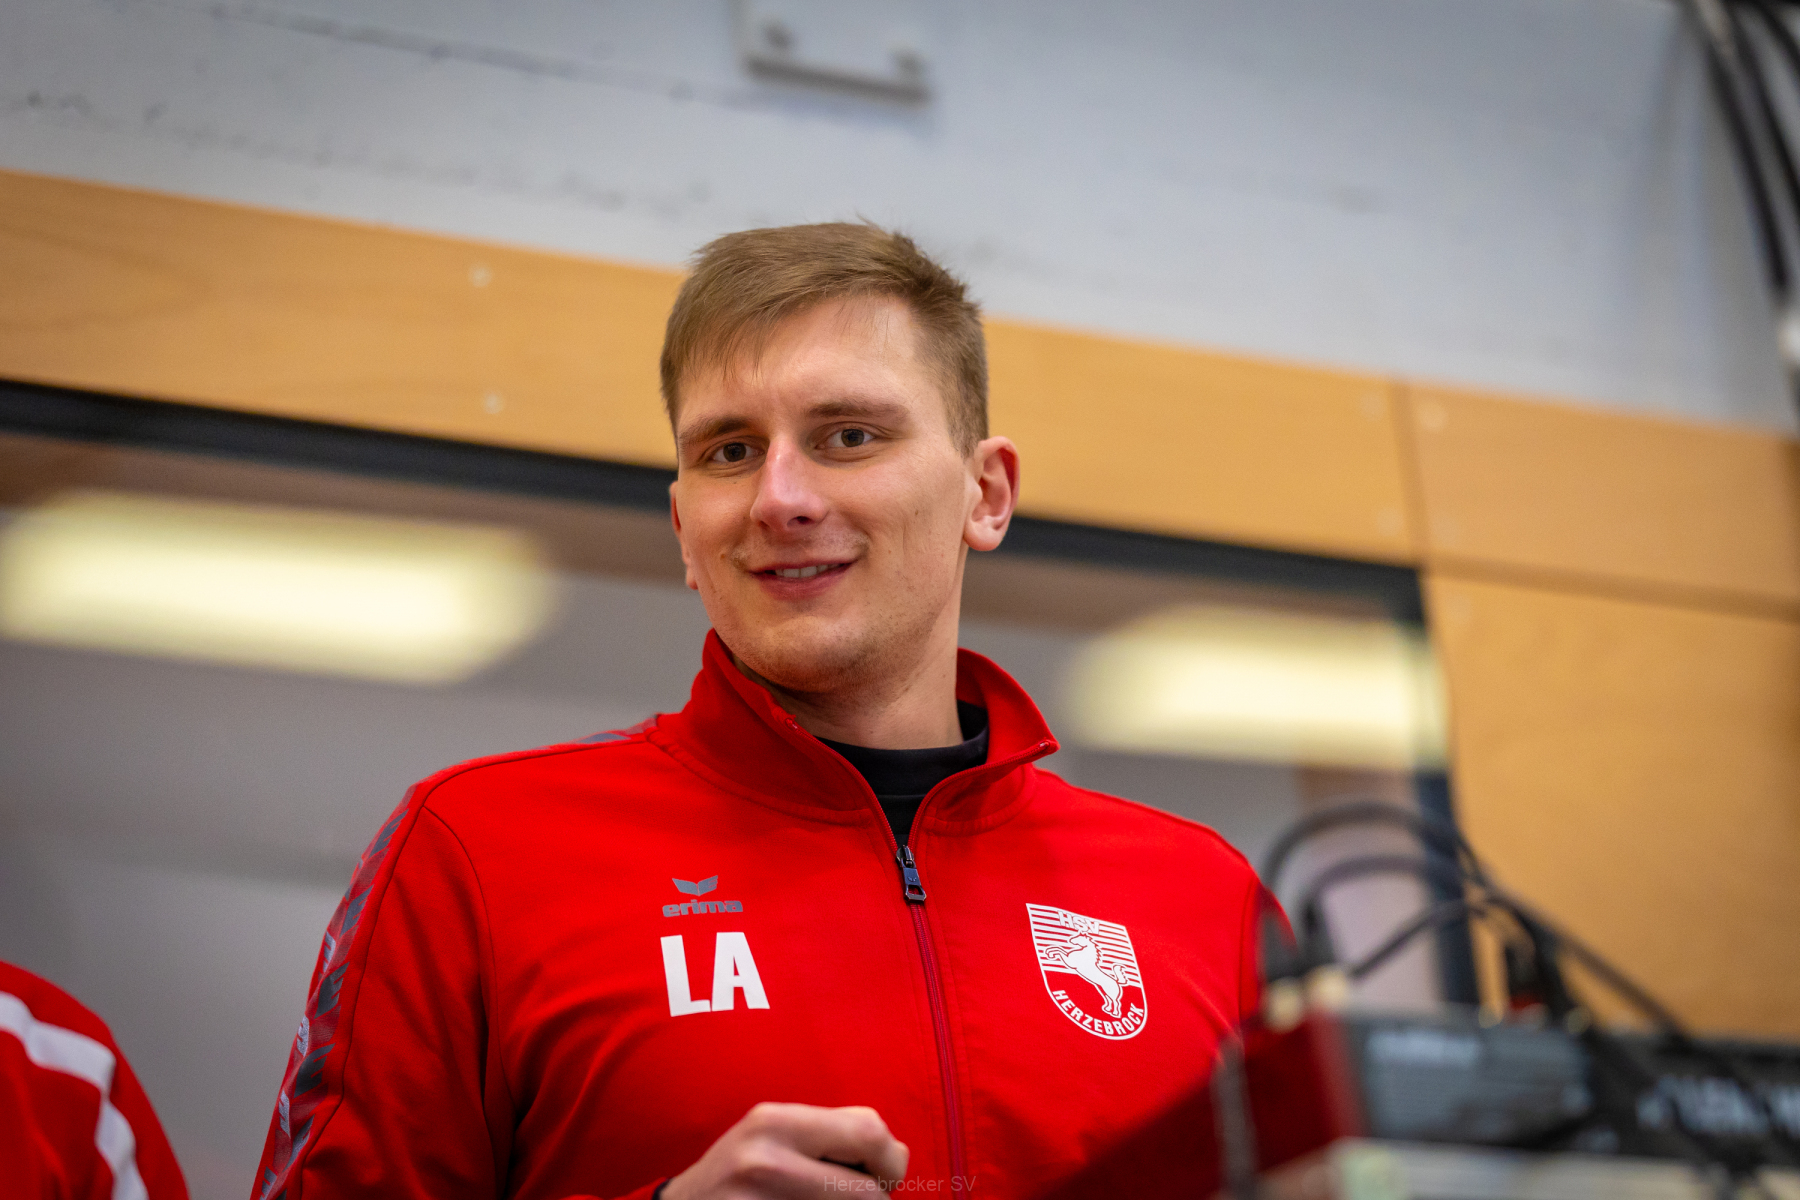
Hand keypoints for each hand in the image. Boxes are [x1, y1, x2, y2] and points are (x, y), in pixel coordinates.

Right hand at [659, 1102, 907, 1198]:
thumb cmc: (739, 1170)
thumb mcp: (774, 1132)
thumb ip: (831, 1131)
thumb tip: (894, 1154)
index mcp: (776, 1122)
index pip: (870, 1133)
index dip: (889, 1159)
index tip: (879, 1173)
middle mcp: (766, 1162)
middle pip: (868, 1195)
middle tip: (852, 1198)